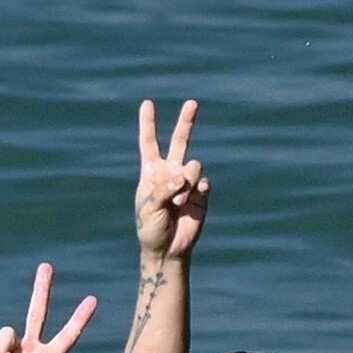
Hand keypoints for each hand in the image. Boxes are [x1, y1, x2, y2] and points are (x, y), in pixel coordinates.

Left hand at [136, 99, 208, 259]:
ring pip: (194, 166)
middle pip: (180, 141)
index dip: (149, 124)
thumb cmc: (150, 228)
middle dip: (186, 122)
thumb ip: (164, 189)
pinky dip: (198, 190)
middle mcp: (171, 172)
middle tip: (192, 103)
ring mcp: (188, 182)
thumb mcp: (148, 207)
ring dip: (187, 183)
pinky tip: (192, 202)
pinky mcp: (202, 194)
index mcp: (152, 172)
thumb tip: (185, 177)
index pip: (150, 143)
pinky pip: (205, 183)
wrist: (168, 249)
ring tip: (179, 202)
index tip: (148, 104)